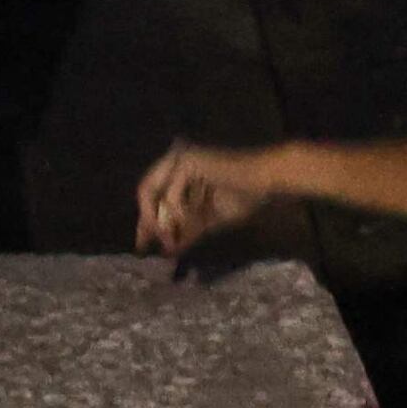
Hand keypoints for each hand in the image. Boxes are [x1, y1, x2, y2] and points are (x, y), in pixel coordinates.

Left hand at [135, 140, 282, 254]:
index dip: (145, 221)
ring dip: (161, 220)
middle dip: (148, 221)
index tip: (142, 246)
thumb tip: (166, 250)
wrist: (265, 184)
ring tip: (171, 238)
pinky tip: (189, 221)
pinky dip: (177, 212)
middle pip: (146, 191)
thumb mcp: (205, 220)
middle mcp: (175, 157)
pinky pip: (171, 194)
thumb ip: (184, 230)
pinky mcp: (188, 161)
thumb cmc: (242, 197)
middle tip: (152, 245)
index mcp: (179, 168)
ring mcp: (180, 157)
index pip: (151, 194)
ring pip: (153, 192)